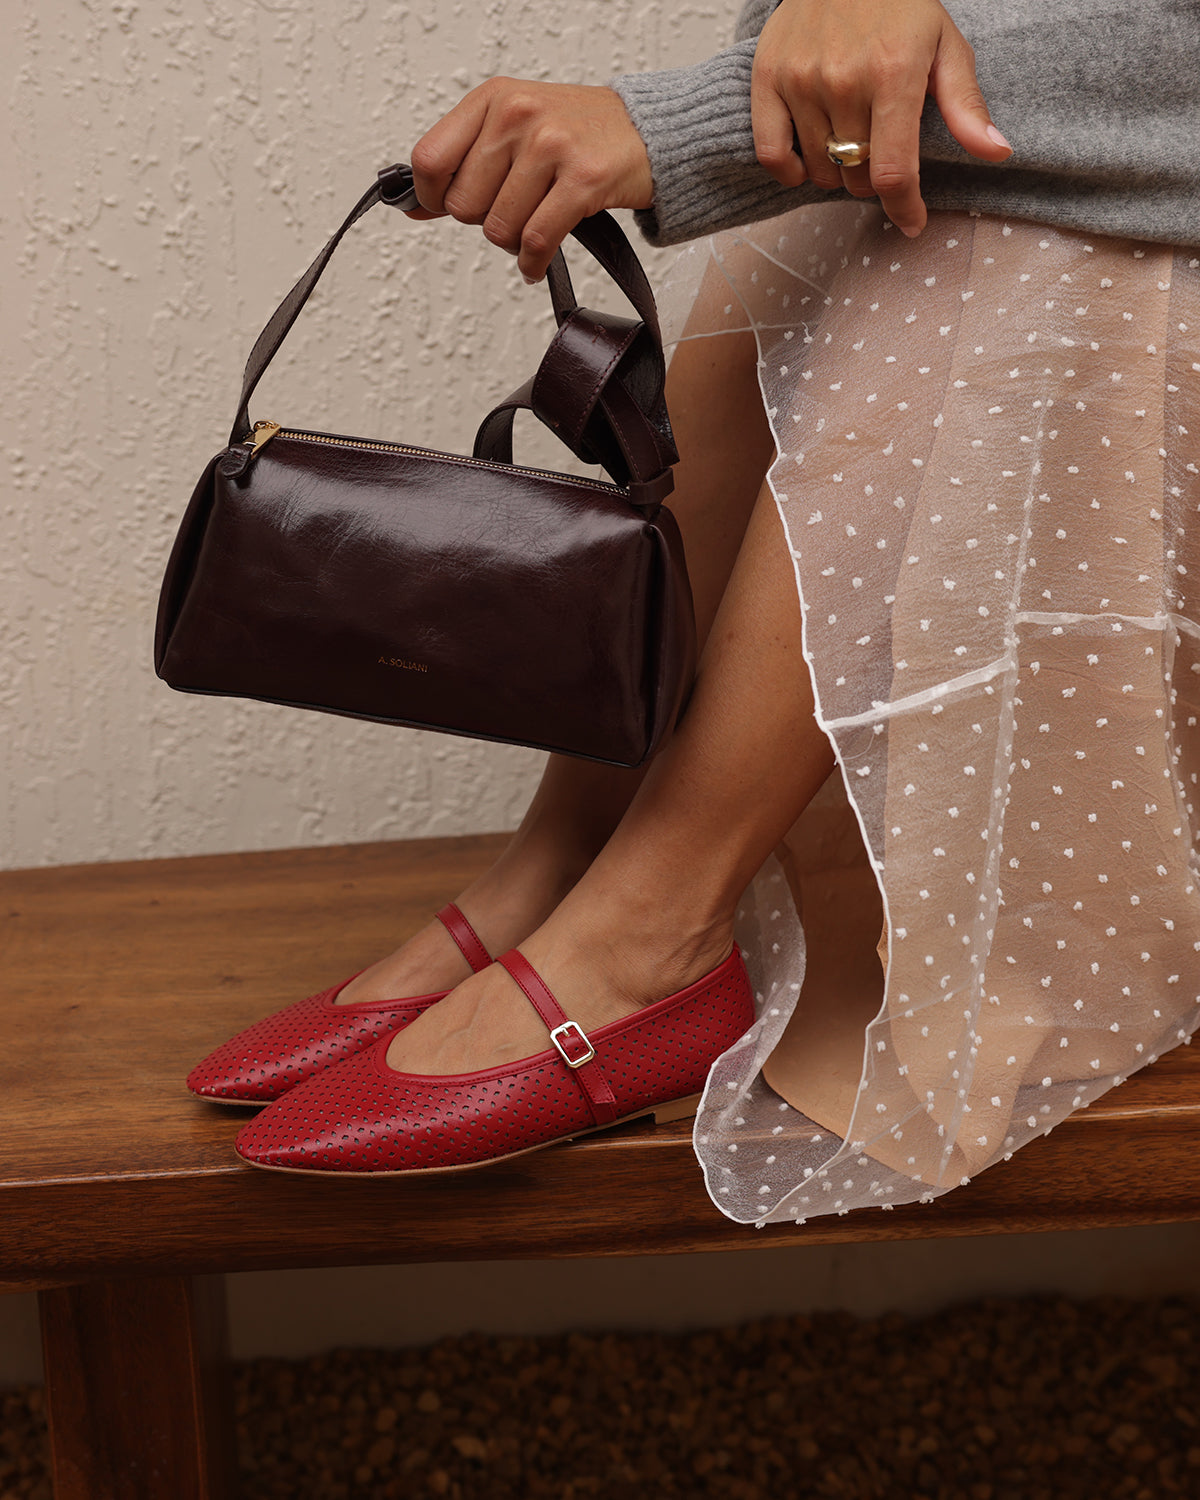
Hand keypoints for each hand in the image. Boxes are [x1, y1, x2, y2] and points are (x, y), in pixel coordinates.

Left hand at [406, 79, 653, 281]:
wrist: (647, 132)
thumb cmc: (578, 133)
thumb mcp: (513, 128)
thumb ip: (463, 163)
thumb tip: (414, 205)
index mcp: (493, 99)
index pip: (430, 160)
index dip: (433, 197)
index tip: (449, 206)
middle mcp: (518, 115)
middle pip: (464, 205)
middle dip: (486, 220)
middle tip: (514, 210)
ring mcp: (551, 146)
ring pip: (499, 229)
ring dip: (514, 243)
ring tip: (534, 225)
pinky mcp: (583, 180)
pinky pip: (536, 242)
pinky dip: (532, 263)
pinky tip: (536, 260)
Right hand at [750, 0, 1012, 236]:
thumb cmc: (899, 5)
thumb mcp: (945, 45)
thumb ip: (966, 104)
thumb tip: (997, 152)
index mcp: (894, 73)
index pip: (895, 172)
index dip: (905, 209)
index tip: (912, 223)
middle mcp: (844, 80)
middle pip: (858, 178)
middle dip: (875, 180)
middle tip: (881, 152)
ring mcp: (801, 80)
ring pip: (821, 172)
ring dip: (838, 172)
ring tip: (849, 141)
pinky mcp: (768, 79)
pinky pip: (773, 155)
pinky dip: (791, 171)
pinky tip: (808, 163)